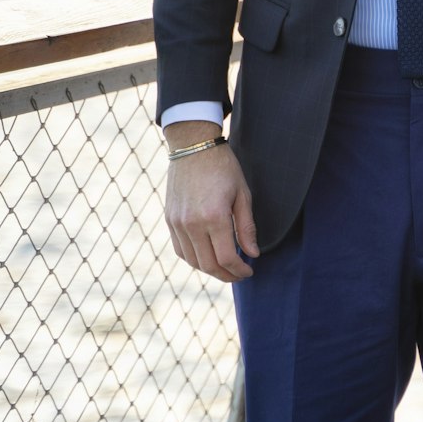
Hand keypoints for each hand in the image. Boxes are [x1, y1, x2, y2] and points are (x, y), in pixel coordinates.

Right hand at [164, 123, 258, 281]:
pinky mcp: (169, 219)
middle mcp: (192, 223)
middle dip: (226, 275)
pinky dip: (194, 259)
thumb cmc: (223, 167)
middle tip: (239, 275)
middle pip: (208, 264)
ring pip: (192, 261)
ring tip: (226, 268)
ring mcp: (177, 223)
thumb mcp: (242, 194)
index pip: (226, 257)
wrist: (193, 146)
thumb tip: (253, 254)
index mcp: (214, 216)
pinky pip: (180, 249)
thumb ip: (246, 227)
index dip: (239, 270)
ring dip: (210, 270)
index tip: (249, 272)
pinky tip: (207, 257)